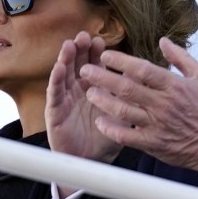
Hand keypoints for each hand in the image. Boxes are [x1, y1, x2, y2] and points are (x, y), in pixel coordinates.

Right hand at [46, 31, 123, 167]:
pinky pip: (54, 94)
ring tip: (69, 45)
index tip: (101, 41)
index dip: (96, 53)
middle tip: (84, 36)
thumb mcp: (122, 112)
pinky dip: (56, 80)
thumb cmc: (106, 136)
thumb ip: (129, 93)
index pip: (95, 65)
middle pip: (78, 64)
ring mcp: (65, 99)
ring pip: (64, 74)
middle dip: (80, 50)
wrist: (93, 161)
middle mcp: (78, 89)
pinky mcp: (55, 111)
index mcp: (94, 87)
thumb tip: (143, 73)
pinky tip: (58, 69)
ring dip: (65, 59)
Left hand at [81, 37, 197, 174]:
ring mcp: (157, 124)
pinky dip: (111, 129)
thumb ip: (181, 57)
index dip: (120, 61)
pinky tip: (100, 121)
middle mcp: (163, 104)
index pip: (142, 69)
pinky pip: (126, 136)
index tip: (105, 56)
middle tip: (86, 71)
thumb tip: (163, 40)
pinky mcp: (153, 143)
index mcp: (174, 85)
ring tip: (89, 93)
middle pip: (126, 88)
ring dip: (103, 101)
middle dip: (102, 78)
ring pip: (123, 111)